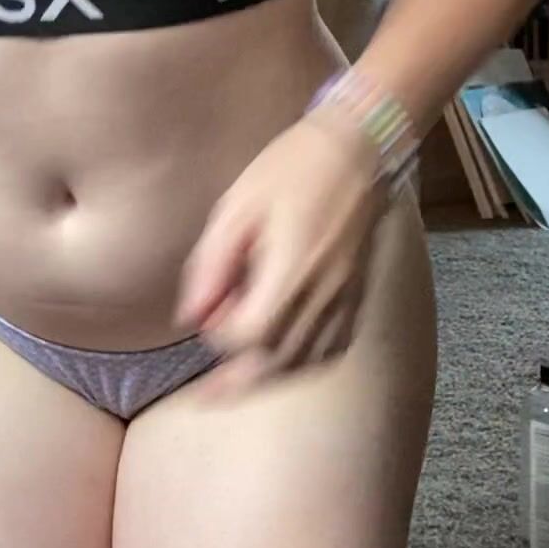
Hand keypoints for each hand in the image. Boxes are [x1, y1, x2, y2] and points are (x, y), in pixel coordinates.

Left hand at [173, 113, 391, 399]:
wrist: (357, 150)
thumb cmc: (290, 169)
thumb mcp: (237, 206)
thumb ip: (212, 265)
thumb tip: (191, 316)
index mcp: (290, 270)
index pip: (251, 336)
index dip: (221, 338)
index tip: (207, 315)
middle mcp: (323, 294)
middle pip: (280, 363)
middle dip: (240, 382)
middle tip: (207, 397)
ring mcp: (346, 298)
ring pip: (307, 362)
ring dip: (271, 376)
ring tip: (239, 381)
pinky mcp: (357, 296)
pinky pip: (332, 348)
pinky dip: (303, 361)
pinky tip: (283, 354)